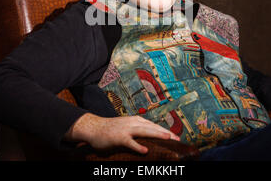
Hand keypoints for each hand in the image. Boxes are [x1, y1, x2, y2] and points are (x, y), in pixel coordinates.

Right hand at [64, 113, 179, 153]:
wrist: (93, 128)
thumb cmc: (110, 130)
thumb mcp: (126, 127)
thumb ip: (137, 132)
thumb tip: (149, 140)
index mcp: (136, 120)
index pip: (154, 125)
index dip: (165, 130)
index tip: (176, 136)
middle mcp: (133, 122)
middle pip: (152, 127)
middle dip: (166, 132)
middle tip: (177, 138)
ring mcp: (126, 129)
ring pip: (144, 131)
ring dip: (157, 134)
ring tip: (168, 138)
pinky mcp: (118, 137)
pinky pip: (130, 142)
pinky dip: (137, 146)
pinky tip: (145, 151)